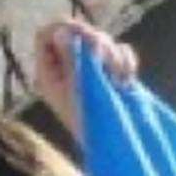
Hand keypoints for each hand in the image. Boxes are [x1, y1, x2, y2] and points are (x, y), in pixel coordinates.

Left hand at [25, 18, 134, 144]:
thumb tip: (63, 30)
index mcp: (50, 73)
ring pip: (101, 41)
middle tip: (107, 58)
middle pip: (76, 34)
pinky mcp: (114, 75)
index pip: (47, 36)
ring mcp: (92, 72)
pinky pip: (120, 52)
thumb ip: (72, 58)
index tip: (84, 35)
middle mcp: (69, 69)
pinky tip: (129, 81)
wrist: (123, 146)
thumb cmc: (95, 123)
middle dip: (96, 42)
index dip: (64, 29)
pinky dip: (127, 61)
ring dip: (115, 55)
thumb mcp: (79, 89)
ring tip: (121, 78)